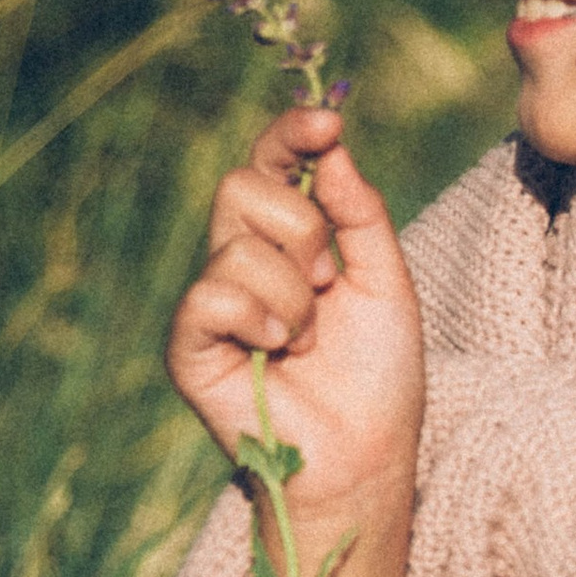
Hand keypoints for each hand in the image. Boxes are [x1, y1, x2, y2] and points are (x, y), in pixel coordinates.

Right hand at [166, 110, 424, 515]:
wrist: (367, 455)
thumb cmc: (380, 377)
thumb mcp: (386, 281)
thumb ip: (360, 213)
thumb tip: (332, 144)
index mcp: (286, 240)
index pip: (270, 163)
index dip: (290, 134)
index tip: (326, 122)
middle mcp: (240, 261)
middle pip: (244, 185)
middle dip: (304, 231)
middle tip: (329, 284)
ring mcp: (211, 303)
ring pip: (238, 246)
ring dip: (295, 298)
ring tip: (308, 342)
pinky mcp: (189, 347)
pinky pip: (211, 295)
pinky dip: (259, 320)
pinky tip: (278, 355)